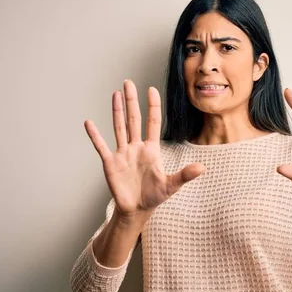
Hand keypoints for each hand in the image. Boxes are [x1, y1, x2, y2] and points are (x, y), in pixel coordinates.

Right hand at [84, 79, 205, 222]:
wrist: (137, 210)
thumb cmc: (154, 196)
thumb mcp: (172, 185)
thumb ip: (185, 175)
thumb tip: (203, 168)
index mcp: (151, 149)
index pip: (152, 122)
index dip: (152, 106)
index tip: (151, 89)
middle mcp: (136, 147)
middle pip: (133, 119)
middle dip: (131, 101)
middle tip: (128, 82)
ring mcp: (122, 153)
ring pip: (119, 127)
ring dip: (116, 111)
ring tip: (115, 93)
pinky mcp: (110, 163)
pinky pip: (101, 146)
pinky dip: (95, 135)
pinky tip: (89, 123)